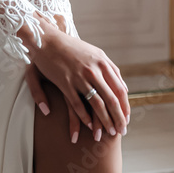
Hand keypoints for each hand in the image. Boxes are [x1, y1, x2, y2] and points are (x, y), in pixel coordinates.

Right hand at [24, 13, 130, 143]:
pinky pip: (77, 104)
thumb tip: (123, 87)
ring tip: (108, 133)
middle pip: (112, 99)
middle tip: (122, 131)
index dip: (125, 106)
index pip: (120, 89)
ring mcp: (79, 76)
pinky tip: (89, 126)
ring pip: (97, 104)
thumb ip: (110, 69)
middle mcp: (94, 70)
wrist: (46, 39)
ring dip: (104, 121)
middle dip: (118, 118)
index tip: (126, 118)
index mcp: (102, 62)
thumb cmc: (71, 47)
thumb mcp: (94, 53)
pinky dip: (84, 117)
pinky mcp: (65, 82)